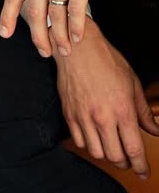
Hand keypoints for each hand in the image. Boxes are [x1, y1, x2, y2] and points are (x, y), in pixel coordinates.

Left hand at [1, 0, 146, 56]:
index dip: (7, 16)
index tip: (4, 34)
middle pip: (34, 10)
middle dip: (37, 35)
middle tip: (43, 52)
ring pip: (56, 12)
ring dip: (60, 35)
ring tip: (65, 49)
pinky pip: (76, 7)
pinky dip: (76, 25)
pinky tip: (78, 36)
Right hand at [56, 20, 158, 178]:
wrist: (77, 47)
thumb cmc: (106, 60)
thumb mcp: (132, 83)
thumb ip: (143, 111)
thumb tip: (154, 130)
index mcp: (122, 110)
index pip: (134, 150)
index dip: (141, 167)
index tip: (144, 173)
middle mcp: (102, 116)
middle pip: (115, 157)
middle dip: (126, 163)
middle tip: (130, 160)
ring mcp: (83, 115)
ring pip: (96, 152)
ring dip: (107, 155)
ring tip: (111, 147)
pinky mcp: (69, 112)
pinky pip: (79, 141)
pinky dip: (88, 144)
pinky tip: (94, 137)